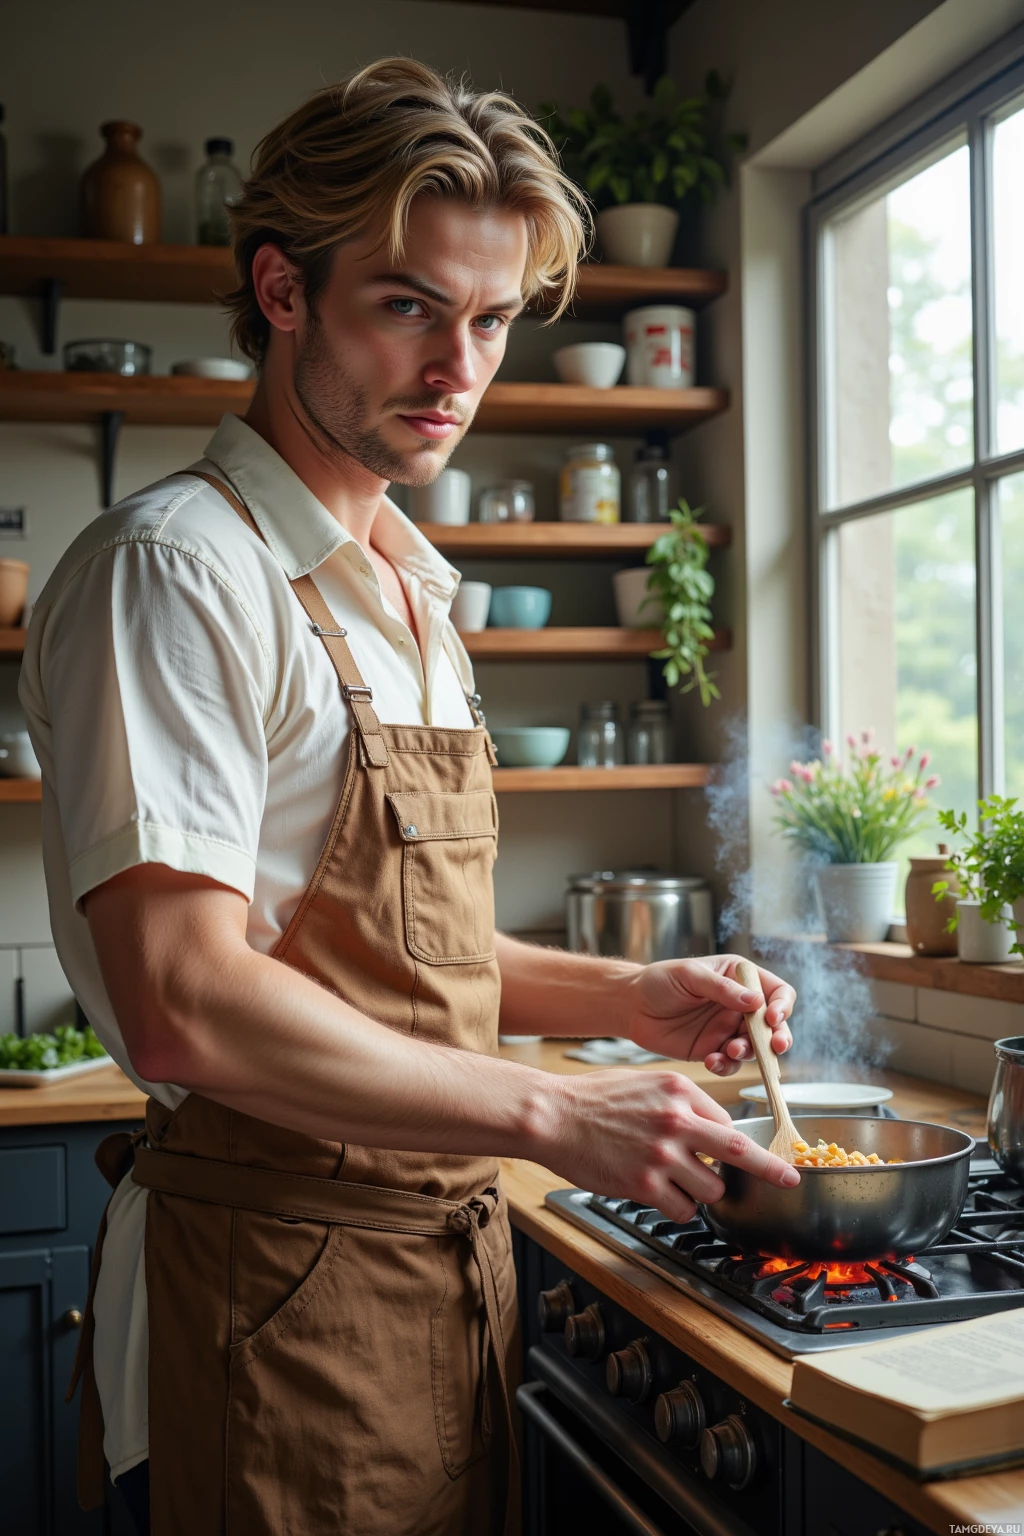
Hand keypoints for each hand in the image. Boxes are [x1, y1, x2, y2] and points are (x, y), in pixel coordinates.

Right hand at [546, 1068, 800, 1220]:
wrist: (553, 1114)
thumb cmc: (594, 1098)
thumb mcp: (646, 1083)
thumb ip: (682, 1103)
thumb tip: (712, 1127)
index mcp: (680, 1090)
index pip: (728, 1121)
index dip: (736, 1142)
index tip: (755, 1153)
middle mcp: (677, 1120)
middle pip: (739, 1151)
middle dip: (768, 1170)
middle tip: (787, 1179)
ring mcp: (662, 1154)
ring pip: (712, 1188)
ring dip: (703, 1192)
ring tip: (679, 1184)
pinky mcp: (644, 1183)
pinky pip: (682, 1208)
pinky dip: (678, 1208)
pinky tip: (662, 1197)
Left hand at [621, 955, 794, 1075]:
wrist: (631, 1005)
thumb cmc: (660, 981)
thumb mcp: (691, 976)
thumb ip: (722, 989)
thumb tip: (756, 1002)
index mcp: (740, 979)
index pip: (776, 991)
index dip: (781, 1005)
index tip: (771, 1017)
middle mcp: (739, 1006)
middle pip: (773, 1025)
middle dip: (778, 1037)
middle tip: (775, 1046)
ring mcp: (727, 1030)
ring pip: (754, 1048)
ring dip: (749, 1052)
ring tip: (731, 1050)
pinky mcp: (713, 1050)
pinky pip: (729, 1063)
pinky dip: (726, 1065)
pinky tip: (712, 1061)